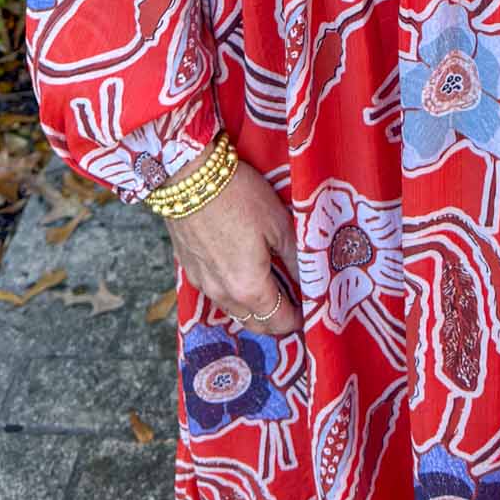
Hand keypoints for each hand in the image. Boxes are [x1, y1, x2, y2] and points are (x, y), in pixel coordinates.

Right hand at [160, 150, 302, 336]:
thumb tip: (310, 277)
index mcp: (249, 287)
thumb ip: (295, 256)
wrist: (189, 176)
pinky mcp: (188, 268)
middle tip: (293, 306)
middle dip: (275, 320)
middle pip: (254, 323)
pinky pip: (215, 292)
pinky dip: (232, 293)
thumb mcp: (278, 222)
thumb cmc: (239, 196)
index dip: (297, 320)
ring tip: (271, 291)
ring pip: (232, 310)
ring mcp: (202, 282)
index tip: (309, 312)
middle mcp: (223, 294)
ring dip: (253, 309)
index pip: (278, 321)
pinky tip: (241, 273)